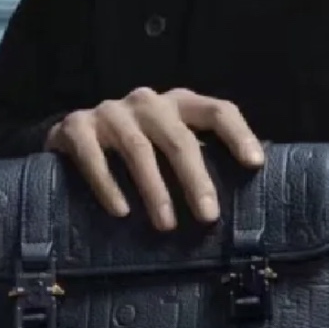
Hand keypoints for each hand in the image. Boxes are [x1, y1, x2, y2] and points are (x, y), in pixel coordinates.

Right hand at [45, 88, 263, 229]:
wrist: (72, 136)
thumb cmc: (137, 147)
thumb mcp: (170, 143)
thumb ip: (199, 157)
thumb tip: (244, 194)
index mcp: (179, 103)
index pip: (217, 110)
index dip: (239, 134)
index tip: (255, 164)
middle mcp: (148, 102)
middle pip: (179, 138)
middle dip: (195, 179)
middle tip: (208, 216)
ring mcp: (111, 111)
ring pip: (138, 149)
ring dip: (154, 190)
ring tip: (166, 225)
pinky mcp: (76, 126)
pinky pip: (93, 156)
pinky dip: (108, 185)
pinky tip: (121, 211)